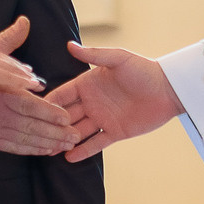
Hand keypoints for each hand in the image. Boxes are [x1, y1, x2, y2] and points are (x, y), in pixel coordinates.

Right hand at [0, 22, 43, 94]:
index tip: (16, 69)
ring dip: (23, 74)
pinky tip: (30, 85)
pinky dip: (19, 80)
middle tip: (31, 75)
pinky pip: (6, 76)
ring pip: (8, 67)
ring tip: (35, 82)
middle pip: (3, 60)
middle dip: (17, 68)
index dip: (5, 62)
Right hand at [0, 23, 77, 152]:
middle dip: (56, 132)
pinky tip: (46, 151)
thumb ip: (9, 40)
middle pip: (32, 125)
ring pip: (26, 139)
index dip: (50, 112)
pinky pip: (14, 148)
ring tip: (67, 145)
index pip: (30, 104)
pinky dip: (31, 151)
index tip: (67, 117)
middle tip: (76, 135)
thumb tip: (25, 21)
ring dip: (48, 144)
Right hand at [49, 43, 182, 162]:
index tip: (34, 110)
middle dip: (53, 124)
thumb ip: (94, 55)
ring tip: (49, 148)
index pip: (63, 94)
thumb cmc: (144, 70)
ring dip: (65, 139)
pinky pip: (96, 143)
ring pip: (78, 131)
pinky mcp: (115, 132)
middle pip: (67, 115)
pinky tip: (68, 157)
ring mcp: (102, 118)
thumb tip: (70, 45)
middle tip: (37, 134)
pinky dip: (83, 151)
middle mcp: (92, 102)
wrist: (169, 89)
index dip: (50, 102)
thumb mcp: (118, 59)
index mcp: (88, 84)